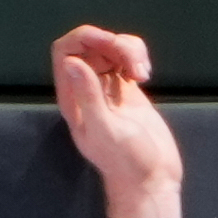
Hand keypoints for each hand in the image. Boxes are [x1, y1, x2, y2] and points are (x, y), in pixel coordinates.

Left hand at [52, 23, 181, 217]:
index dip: (85, 38)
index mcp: (72, 98)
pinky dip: (137, 57)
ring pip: (111, 48)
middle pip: (91, 45)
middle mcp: (86, 89)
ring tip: (143, 74)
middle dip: (114, 44)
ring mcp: (107, 88)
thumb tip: (71, 62)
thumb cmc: (126, 161)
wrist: (152, 178)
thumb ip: (88, 96)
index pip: (65, 52)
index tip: (111, 43)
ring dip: (130, 50)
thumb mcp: (106, 129)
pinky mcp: (127, 89)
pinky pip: (126, 58)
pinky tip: (145, 75)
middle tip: (136, 67)